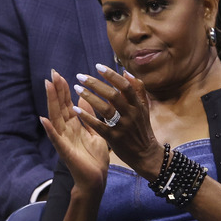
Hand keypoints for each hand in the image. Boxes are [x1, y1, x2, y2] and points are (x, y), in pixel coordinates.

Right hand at [41, 70, 108, 192]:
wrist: (96, 180)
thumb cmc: (95, 159)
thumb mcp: (95, 132)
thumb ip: (88, 117)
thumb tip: (85, 98)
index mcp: (74, 126)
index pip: (67, 104)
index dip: (63, 89)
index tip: (59, 75)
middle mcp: (66, 130)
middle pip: (59, 107)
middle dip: (56, 90)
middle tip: (52, 73)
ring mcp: (63, 140)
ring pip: (56, 117)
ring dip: (51, 102)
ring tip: (47, 87)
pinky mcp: (64, 151)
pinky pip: (56, 139)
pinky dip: (50, 129)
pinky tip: (43, 120)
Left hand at [71, 64, 162, 179]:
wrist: (145, 154)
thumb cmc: (142, 128)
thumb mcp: (144, 108)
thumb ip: (137, 90)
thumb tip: (126, 73)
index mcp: (138, 105)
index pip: (125, 86)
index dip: (112, 75)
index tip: (98, 66)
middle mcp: (131, 114)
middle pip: (113, 95)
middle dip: (95, 84)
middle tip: (80, 76)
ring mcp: (123, 126)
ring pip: (105, 109)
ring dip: (89, 97)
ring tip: (77, 89)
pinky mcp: (114, 138)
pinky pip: (99, 125)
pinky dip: (87, 117)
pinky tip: (75, 110)